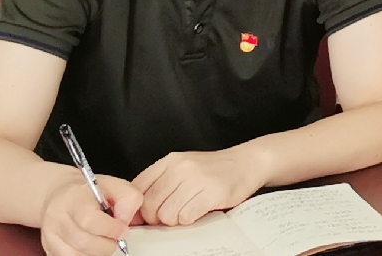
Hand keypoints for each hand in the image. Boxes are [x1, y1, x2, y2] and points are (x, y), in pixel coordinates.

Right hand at [39, 174, 139, 255]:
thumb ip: (128, 198)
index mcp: (73, 198)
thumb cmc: (88, 191)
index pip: (90, 221)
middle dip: (106, 244)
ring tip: (103, 240)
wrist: (60, 195)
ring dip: (97, 252)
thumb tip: (125, 221)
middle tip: (115, 238)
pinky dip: (86, 255)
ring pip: (76, 254)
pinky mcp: (49, 247)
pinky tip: (92, 245)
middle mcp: (57, 217)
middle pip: (83, 242)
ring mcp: (50, 235)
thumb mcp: (113, 184)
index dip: (111, 229)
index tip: (123, 230)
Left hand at [131, 146, 266, 226]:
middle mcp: (180, 167)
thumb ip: (159, 184)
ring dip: (175, 219)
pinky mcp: (211, 192)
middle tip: (171, 214)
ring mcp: (196, 179)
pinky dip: (189, 219)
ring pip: (166, 214)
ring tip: (188, 209)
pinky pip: (185, 217)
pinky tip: (199, 210)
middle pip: (150, 206)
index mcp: (169, 161)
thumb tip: (134, 212)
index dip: (138, 209)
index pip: (137, 190)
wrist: (247, 162)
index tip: (145, 216)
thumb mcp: (182, 168)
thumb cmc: (213, 170)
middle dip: (156, 218)